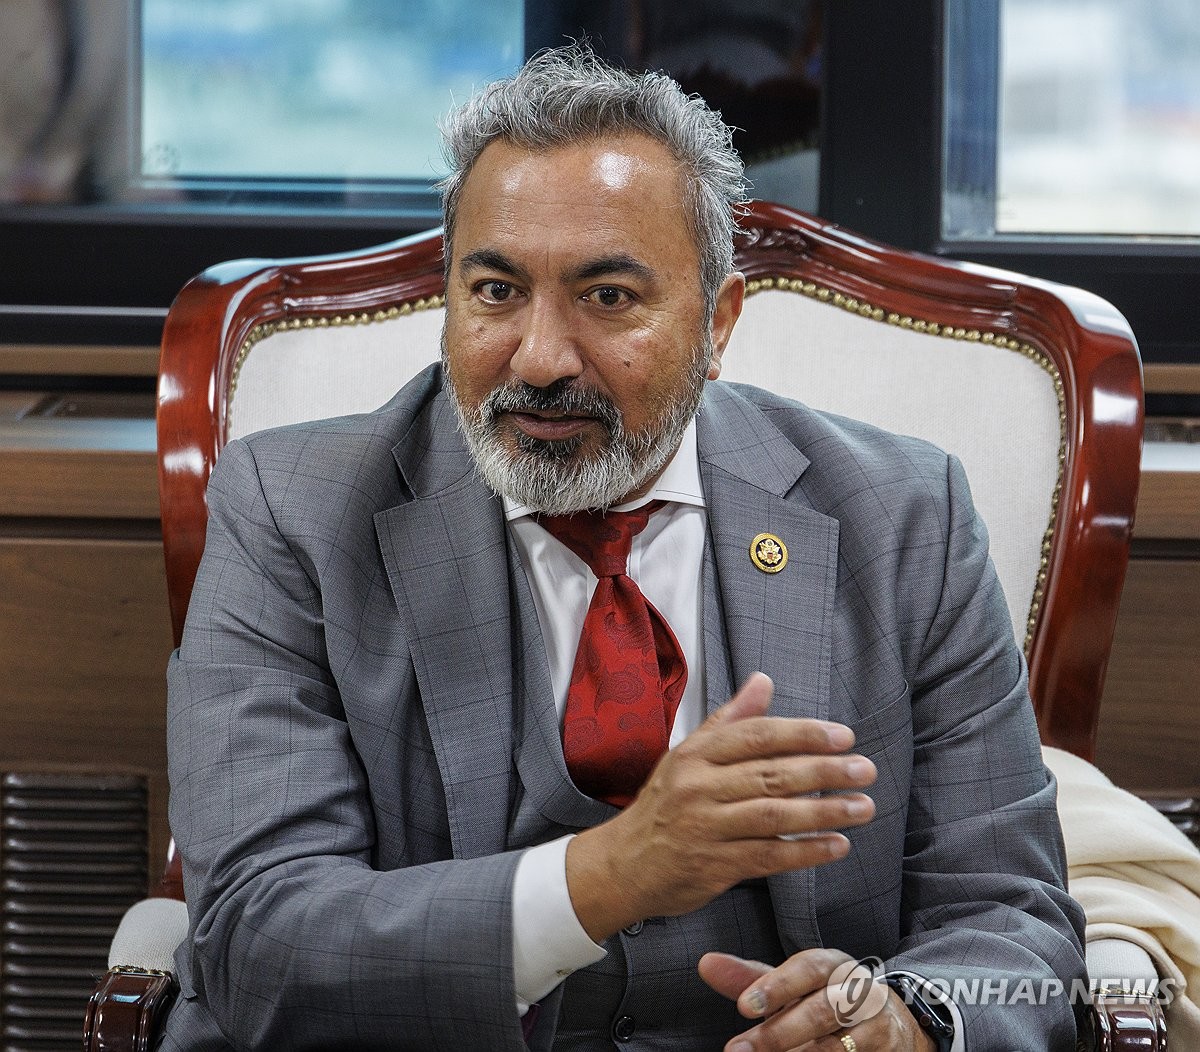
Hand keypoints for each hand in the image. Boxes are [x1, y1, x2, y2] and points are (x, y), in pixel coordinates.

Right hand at [565, 673, 876, 940]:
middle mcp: (699, 787)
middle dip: (824, 771)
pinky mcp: (713, 866)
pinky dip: (805, 850)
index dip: (802, 734)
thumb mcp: (687, 754)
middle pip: (771, 775)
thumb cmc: (664, 804)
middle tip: (864, 770)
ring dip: (824, 811)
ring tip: (862, 807)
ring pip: (773, 815)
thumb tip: (763, 681)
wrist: (622, 863)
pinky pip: (768, 856)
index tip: (843, 736)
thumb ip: (730, 720)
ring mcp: (705, 827)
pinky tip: (837, 845)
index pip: (756, 736)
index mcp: (696, 754)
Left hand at [698, 948, 936, 1051]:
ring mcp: (877, 1026)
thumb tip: (705, 963)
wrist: (891, 1022)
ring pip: (838, 1045)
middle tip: (739, 1050)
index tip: (743, 1007)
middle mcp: (859, 992)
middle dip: (779, 1033)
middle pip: (822, 1010)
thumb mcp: (793, 985)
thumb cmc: (826, 997)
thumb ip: (751, 978)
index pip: (808, 968)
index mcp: (834, 965)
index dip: (777, 986)